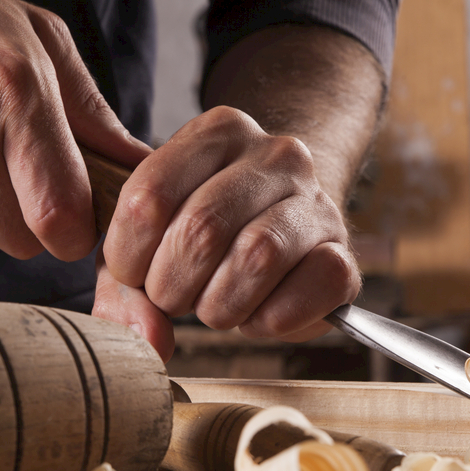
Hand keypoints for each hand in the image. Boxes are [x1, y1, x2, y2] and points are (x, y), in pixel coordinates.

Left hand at [96, 106, 360, 357]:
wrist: (287, 235)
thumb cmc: (207, 238)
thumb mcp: (150, 242)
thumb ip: (124, 286)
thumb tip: (146, 339)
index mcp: (219, 131)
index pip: (150, 195)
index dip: (129, 255)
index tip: (135, 274)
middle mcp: (276, 154)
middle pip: (202, 228)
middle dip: (172, 286)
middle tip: (174, 299)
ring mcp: (317, 201)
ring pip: (257, 257)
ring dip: (220, 305)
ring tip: (216, 308)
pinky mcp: (345, 255)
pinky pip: (307, 290)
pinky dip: (271, 320)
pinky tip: (258, 316)